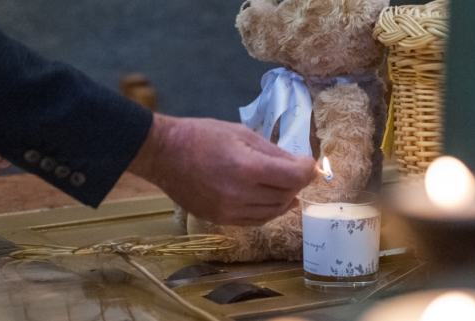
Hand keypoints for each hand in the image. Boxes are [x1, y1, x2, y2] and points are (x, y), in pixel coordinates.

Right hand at [128, 114, 316, 225]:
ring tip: (285, 185)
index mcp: (247, 168)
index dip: (308, 170)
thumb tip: (304, 165)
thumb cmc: (203, 136)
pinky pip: (256, 220)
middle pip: (286, 195)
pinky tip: (269, 199)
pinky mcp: (221, 220)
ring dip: (285, 198)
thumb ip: (275, 153)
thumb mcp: (242, 134)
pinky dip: (268, 210)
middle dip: (296, 183)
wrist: (164, 154)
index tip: (310, 164)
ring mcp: (229, 211)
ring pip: (273, 211)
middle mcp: (240, 194)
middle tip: (296, 171)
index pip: (294, 176)